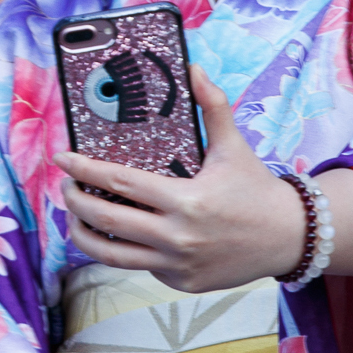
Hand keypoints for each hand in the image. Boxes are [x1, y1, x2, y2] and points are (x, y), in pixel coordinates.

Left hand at [62, 74, 352, 287]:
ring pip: (111, 255)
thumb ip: (212, 106)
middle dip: (74, 201)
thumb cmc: (256, 190)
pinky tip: (120, 233)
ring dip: (84, 235)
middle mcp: (178, 237)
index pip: (120, 183)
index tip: (63, 158)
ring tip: (75, 218)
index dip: (85, 169)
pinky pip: (141, 265)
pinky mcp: (180, 283)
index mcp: (186, 201)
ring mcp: (177, 264)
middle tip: (66, 186)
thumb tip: (193, 69)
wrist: (289, 238)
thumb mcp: (233, 146)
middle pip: (105, 220)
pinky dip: (126, 248)